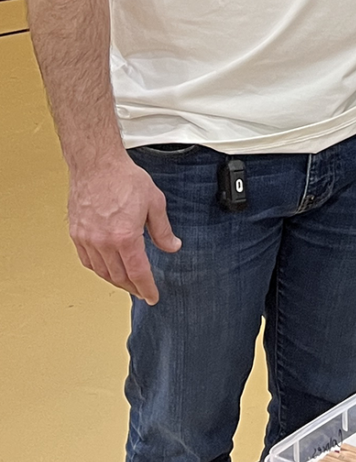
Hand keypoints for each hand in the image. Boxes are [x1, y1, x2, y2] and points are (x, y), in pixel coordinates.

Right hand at [67, 155, 179, 304]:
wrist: (97, 165)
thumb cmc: (124, 179)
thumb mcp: (154, 203)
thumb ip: (163, 230)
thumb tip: (172, 247)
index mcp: (125, 236)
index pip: (138, 272)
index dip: (147, 288)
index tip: (153, 297)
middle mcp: (103, 242)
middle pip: (119, 276)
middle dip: (133, 288)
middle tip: (143, 292)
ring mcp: (87, 239)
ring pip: (102, 272)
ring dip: (116, 281)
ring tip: (128, 283)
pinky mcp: (76, 234)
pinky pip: (87, 261)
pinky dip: (99, 270)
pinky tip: (108, 269)